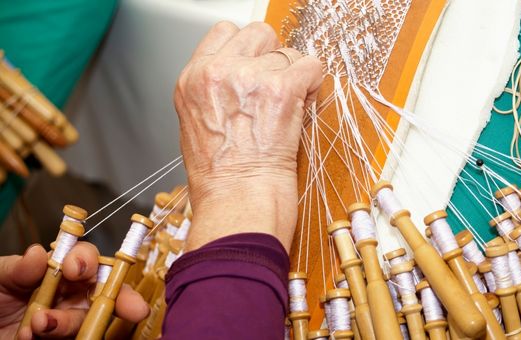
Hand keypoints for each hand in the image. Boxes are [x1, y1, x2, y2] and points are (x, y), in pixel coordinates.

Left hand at [0, 243, 148, 338]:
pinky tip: (29, 337)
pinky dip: (55, 339)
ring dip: (67, 323)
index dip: (87, 261)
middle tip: (134, 308)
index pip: (87, 260)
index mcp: (61, 271)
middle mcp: (72, 296)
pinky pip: (79, 339)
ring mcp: (69, 323)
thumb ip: (17, 268)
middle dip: (122, 299)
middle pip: (108, 293)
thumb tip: (37, 254)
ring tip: (38, 324)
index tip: (74, 268)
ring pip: (88, 322)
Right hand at [174, 21, 322, 250]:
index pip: (224, 32)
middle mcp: (218, 71)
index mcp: (193, 79)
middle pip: (258, 33)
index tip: (257, 63)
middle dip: (272, 56)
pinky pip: (311, 66)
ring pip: (288, 52)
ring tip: (287, 108)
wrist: (238, 203)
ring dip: (294, 76)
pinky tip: (302, 107)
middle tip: (276, 85)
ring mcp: (250, 77)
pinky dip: (313, 85)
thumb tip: (243, 76)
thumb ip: (217, 91)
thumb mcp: (199, 124)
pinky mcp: (282, 88)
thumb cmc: (220, 179)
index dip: (247, 48)